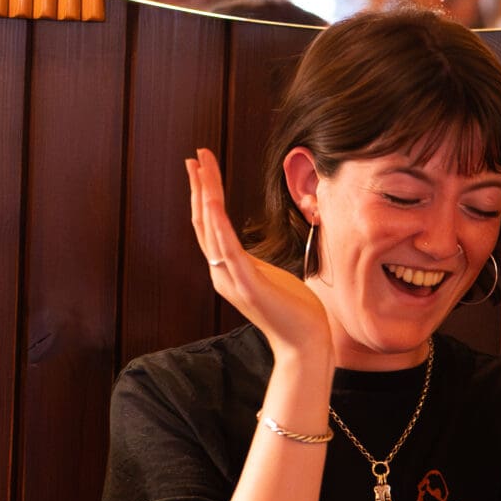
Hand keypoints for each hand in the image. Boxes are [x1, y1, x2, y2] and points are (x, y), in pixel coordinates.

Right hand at [188, 148, 333, 364]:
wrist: (306, 344)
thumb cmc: (295, 312)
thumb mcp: (270, 278)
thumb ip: (254, 264)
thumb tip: (252, 253)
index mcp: (227, 270)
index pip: (209, 226)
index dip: (203, 195)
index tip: (201, 167)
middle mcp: (222, 273)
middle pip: (204, 222)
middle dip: (200, 187)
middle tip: (195, 156)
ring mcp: (232, 280)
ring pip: (211, 230)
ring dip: (205, 196)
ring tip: (200, 168)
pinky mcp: (248, 286)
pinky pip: (228, 251)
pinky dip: (218, 225)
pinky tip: (212, 202)